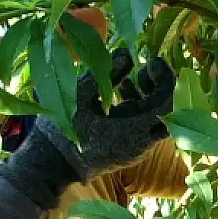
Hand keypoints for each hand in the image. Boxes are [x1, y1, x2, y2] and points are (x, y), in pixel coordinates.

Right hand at [40, 47, 175, 178]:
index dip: (165, 77)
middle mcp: (141, 143)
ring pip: (155, 120)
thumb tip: (127, 53)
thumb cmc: (62, 130)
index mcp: (135, 129)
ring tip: (126, 82)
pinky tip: (119, 96)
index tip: (152, 61)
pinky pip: (143, 129)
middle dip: (159, 88)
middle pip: (168, 111)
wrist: (49, 165)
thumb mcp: (80, 95)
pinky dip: (137, 110)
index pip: (168, 100)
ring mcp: (135, 150)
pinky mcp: (126, 152)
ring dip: (147, 98)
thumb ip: (106, 73)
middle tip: (143, 71)